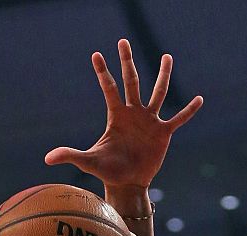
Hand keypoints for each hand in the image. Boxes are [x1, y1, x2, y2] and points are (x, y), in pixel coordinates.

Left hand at [45, 39, 201, 188]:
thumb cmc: (108, 171)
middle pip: (131, 81)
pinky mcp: (163, 133)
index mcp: (116, 115)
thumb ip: (69, 155)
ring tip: (167, 56)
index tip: (96, 54)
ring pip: (158, 93)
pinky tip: (199, 99)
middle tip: (123, 41)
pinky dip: (188, 110)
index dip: (103, 72)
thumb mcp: (88, 162)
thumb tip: (47, 158)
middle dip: (127, 61)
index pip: (109, 88)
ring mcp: (149, 121)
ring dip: (163, 75)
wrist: (128, 183)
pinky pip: (178, 119)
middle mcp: (133, 113)